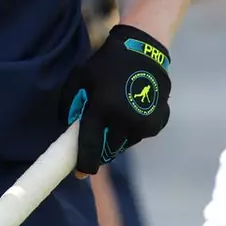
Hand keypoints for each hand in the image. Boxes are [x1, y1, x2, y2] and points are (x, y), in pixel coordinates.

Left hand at [60, 24, 171, 175]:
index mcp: (103, 108)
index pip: (91, 146)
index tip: (80, 174)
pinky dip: (133, 129)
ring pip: (125, 143)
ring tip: (116, 115)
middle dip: (101, 146)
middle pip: (109, 149)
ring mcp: (144, 123)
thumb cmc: (107, 64)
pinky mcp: (158, 123)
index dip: (84, 163)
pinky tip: (131, 110)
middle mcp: (125, 120)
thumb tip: (67, 130)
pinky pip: (139, 135)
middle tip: (99, 132)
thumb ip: (69, 105)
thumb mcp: (80, 77)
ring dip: (118, 136)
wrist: (144, 50)